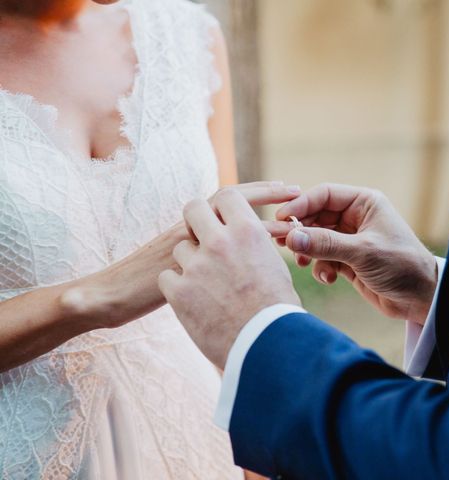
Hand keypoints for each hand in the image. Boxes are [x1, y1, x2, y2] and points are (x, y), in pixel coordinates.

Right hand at [59, 181, 300, 329]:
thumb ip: (197, 251)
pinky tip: (275, 255)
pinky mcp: (190, 265)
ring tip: (295, 218)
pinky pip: (227, 255)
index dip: (256, 191)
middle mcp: (191, 227)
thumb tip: (218, 250)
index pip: (226, 198)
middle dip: (266, 193)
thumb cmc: (142, 282)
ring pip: (231, 223)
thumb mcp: (174, 260)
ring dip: (265, 221)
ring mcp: (190, 245)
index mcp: (189, 223)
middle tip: (296, 191)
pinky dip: (253, 253)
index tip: (286, 188)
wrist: (113, 296)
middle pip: (231, 200)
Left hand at [158, 190, 300, 368]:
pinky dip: (177, 288)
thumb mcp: (273, 266)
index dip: (222, 206)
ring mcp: (197, 265)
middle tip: (200, 234)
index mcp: (248, 232)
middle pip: (193, 208)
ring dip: (190, 261)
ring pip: (180, 248)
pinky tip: (194, 301)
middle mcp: (220, 241)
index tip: (221, 216)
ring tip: (207, 285)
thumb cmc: (277, 309)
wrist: (266, 345)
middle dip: (195, 219)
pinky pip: (167, 277)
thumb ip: (255, 245)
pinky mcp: (179, 291)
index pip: (227, 196)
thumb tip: (248, 238)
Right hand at [275, 184, 436, 324]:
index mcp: (364, 203)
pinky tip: (329, 278)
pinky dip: (321, 267)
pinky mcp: (348, 261)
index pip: (324, 195)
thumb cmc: (401, 265)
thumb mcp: (362, 252)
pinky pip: (323, 258)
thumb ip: (326, 244)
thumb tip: (291, 237)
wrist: (421, 298)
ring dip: (308, 251)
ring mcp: (351, 239)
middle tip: (281, 243)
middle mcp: (356, 217)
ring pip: (316, 239)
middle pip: (316, 216)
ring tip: (302, 263)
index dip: (301, 205)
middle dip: (300, 231)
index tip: (281, 218)